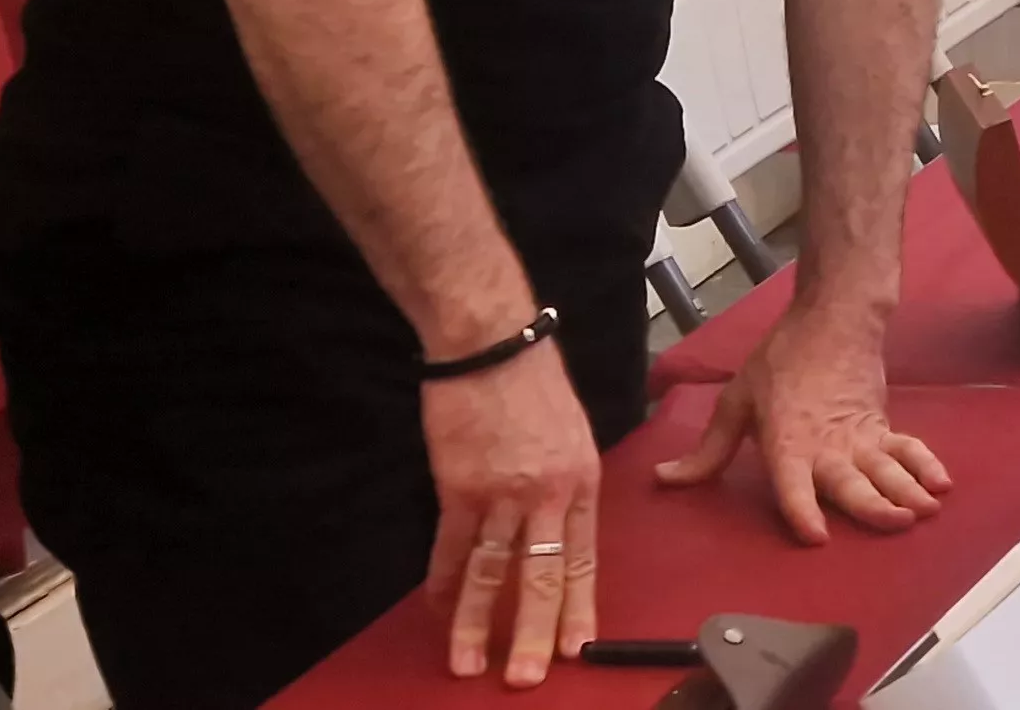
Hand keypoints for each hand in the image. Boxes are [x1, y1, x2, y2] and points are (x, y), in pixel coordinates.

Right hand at [420, 337, 602, 686]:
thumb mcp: (574, 434)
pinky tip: (435, 607)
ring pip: (492, 572)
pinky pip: (451, 546)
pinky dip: (441, 580)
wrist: (493, 342)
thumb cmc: (534, 383)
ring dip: (476, 623)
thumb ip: (567, 486)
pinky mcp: (460, 486)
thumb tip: (558, 531)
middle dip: (533, 635)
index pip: (584, 560)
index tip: (575, 648)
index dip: (577, 608)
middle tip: (524, 678)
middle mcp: (549, 494)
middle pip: (542, 578)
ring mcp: (504, 493)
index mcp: (583, 483)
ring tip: (467, 664)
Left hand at [653, 305, 949, 545]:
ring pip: (886, 470)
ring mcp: (860, 436)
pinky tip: (941, 486)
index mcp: (787, 441)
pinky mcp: (882, 426)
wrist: (833, 319)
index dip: (802, 509)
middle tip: (895, 524)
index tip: (816, 536)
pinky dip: (926, 466)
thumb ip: (708, 450)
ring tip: (922, 513)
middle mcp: (827, 445)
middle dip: (874, 506)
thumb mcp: (736, 401)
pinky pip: (907, 450)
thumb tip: (665, 480)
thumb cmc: (781, 362)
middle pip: (852, 482)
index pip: (793, 483)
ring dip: (906, 490)